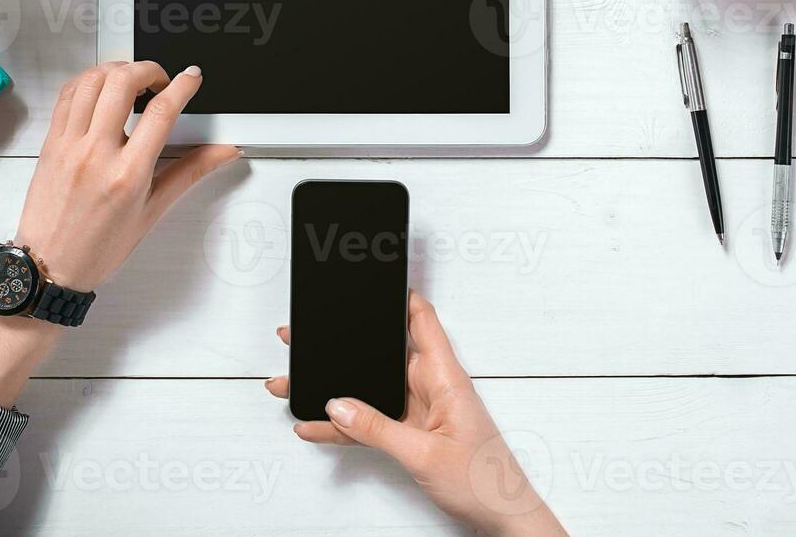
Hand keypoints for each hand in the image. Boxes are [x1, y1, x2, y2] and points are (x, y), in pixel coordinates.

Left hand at [14, 60, 240, 289]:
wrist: (49, 266)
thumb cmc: (98, 247)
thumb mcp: (152, 211)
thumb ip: (190, 172)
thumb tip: (223, 152)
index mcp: (127, 175)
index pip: (161, 112)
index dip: (182, 86)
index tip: (191, 78)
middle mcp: (96, 154)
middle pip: (122, 82)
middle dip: (148, 69)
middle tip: (160, 81)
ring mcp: (69, 145)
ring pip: (91, 81)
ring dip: (116, 69)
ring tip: (130, 80)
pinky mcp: (50, 143)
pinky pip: (68, 95)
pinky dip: (87, 81)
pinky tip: (100, 90)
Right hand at [265, 292, 566, 536]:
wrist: (501, 517)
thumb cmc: (485, 481)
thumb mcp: (424, 454)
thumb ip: (378, 429)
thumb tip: (340, 404)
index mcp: (444, 377)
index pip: (420, 320)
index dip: (396, 297)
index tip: (367, 282)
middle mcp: (431, 386)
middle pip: (382, 353)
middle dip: (344, 346)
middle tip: (306, 338)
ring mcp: (419, 408)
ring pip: (369, 388)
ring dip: (334, 388)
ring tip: (293, 381)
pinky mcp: (411, 431)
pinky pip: (370, 420)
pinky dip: (343, 423)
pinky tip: (314, 424)